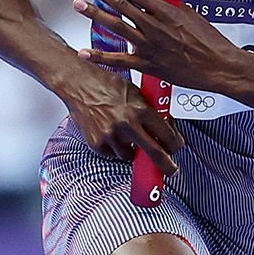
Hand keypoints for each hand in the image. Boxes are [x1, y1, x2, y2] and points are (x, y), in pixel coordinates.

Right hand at [43, 42, 184, 167]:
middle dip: (166, 165)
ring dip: (132, 150)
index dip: (175, 144)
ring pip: (130, 156)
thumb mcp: (135, 92)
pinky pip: (112, 154)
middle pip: (155, 154)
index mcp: (140, 110)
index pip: (167, 135)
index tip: (176, 147)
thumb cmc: (106, 84)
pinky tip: (110, 132)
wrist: (78, 84)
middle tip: (171, 170)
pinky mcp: (97, 144)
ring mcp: (111, 136)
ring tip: (125, 134)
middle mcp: (127, 125)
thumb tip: (165, 129)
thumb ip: (149, 111)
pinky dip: (114, 147)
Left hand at [73, 0, 243, 97]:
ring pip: (116, 26)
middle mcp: (154, 27)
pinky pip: (119, 60)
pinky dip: (100, 56)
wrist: (218, 67)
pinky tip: (83, 52)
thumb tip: (158, 2)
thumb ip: (172, 8)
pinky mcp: (147, 64)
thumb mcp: (192, 16)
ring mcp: (148, 46)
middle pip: (121, 5)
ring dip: (94, 13)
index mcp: (166, 12)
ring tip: (77, 3)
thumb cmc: (209, 41)